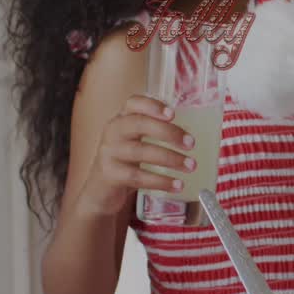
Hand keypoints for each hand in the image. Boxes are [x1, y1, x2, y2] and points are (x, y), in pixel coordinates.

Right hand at [77, 95, 195, 215]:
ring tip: (191, 166)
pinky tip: (177, 185)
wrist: (102, 190)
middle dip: (168, 132)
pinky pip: (138, 176)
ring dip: (170, 159)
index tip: (173, 114)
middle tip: (191, 144)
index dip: (153, 106)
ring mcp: (109, 153)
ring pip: (141, 152)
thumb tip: (192, 135)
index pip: (133, 103)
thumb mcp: (137, 141)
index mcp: (122, 118)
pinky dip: (161, 181)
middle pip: (139, 124)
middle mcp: (113, 132)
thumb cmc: (128, 160)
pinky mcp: (109, 174)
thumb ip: (157, 132)